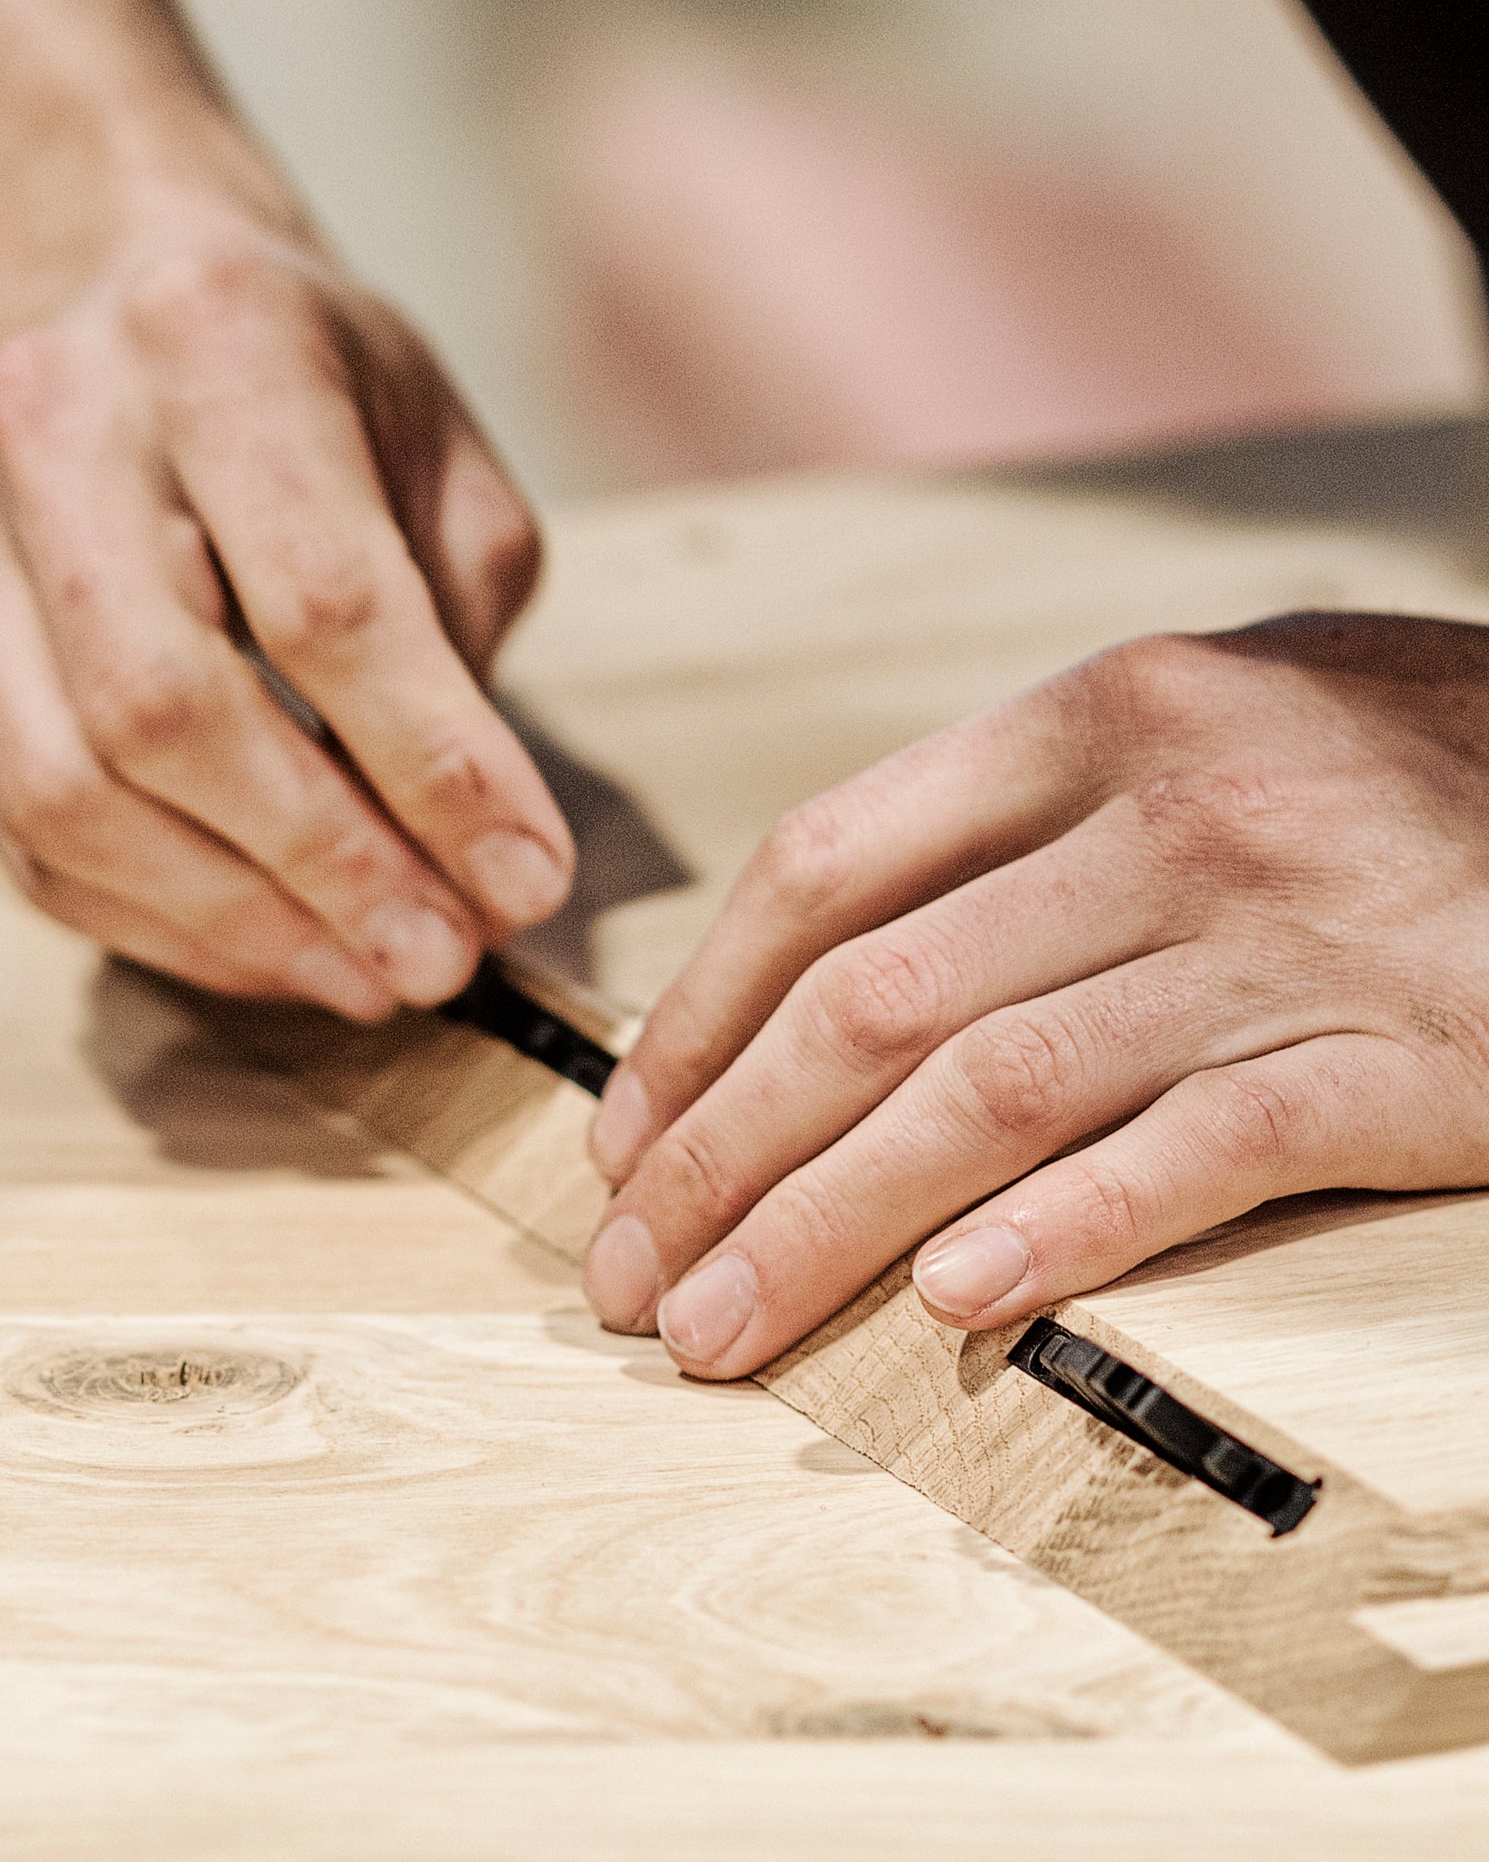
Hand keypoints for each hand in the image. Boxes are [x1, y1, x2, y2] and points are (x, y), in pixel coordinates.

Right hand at [0, 219, 572, 1018]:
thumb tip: (480, 870)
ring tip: (371, 976)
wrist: (120, 309)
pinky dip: (162, 925)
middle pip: (161, 711)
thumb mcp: (441, 464)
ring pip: (69, 797)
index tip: (527, 882)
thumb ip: (457, 646)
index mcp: (214, 343)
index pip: (321, 601)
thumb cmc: (315, 394)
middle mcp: (50, 429)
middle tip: (440, 959)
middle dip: (322, 867)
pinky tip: (274, 950)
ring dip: (237, 924)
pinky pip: (25, 841)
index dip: (432, 767)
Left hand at [582, 613, 1488, 1376]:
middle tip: (631, 1270)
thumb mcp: (1214, 720)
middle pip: (874, 1000)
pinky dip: (1059, 1234)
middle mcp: (1174, 806)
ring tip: (720, 1325)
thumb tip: (829, 967)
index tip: (629, 1131)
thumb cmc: (1414, 767)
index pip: (826, 868)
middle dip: (721, 1150)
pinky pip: (1193, 1155)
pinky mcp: (1408, 1055)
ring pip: (991, 1092)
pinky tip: (948, 1307)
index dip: (699, 1013)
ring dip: (828, 1225)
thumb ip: (1032, 813)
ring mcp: (1289, 931)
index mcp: (1099, 713)